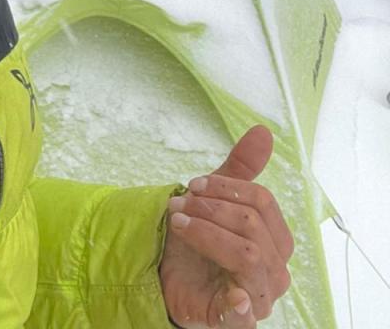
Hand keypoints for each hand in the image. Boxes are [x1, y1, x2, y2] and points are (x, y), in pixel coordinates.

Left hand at [159, 126, 293, 326]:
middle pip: (254, 226)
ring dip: (206, 232)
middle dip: (210, 208)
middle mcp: (274, 270)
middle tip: (178, 204)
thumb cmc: (200, 239)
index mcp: (275, 241)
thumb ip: (239, 170)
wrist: (168, 277)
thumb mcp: (214, 200)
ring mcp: (257, 298)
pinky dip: (239, 303)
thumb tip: (263, 131)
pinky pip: (245, 314)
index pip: (263, 203)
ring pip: (248, 256)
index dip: (226, 187)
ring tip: (177, 224)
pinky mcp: (235, 320)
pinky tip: (230, 292)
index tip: (192, 185)